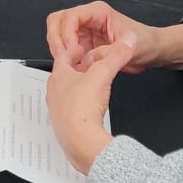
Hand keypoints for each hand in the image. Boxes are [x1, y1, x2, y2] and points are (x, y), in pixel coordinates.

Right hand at [46, 2, 182, 72]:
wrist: (152, 51)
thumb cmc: (145, 43)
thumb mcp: (129, 49)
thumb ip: (106, 54)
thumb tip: (86, 59)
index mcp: (98, 12)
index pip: (70, 16)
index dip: (67, 34)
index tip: (73, 50)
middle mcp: (88, 19)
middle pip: (58, 21)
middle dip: (57, 39)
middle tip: (63, 57)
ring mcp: (84, 31)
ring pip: (58, 34)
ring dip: (60, 49)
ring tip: (71, 64)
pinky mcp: (83, 44)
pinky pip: (65, 48)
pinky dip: (65, 58)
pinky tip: (76, 68)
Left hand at [46, 33, 130, 174]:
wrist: (79, 141)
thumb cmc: (82, 109)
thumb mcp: (103, 74)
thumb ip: (117, 55)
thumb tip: (127, 41)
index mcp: (59, 76)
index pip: (63, 56)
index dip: (74, 49)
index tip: (80, 47)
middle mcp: (54, 93)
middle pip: (64, 76)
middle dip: (76, 69)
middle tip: (85, 65)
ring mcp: (58, 110)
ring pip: (66, 94)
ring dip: (77, 88)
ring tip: (89, 87)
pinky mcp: (64, 126)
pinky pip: (71, 111)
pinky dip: (79, 106)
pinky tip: (89, 109)